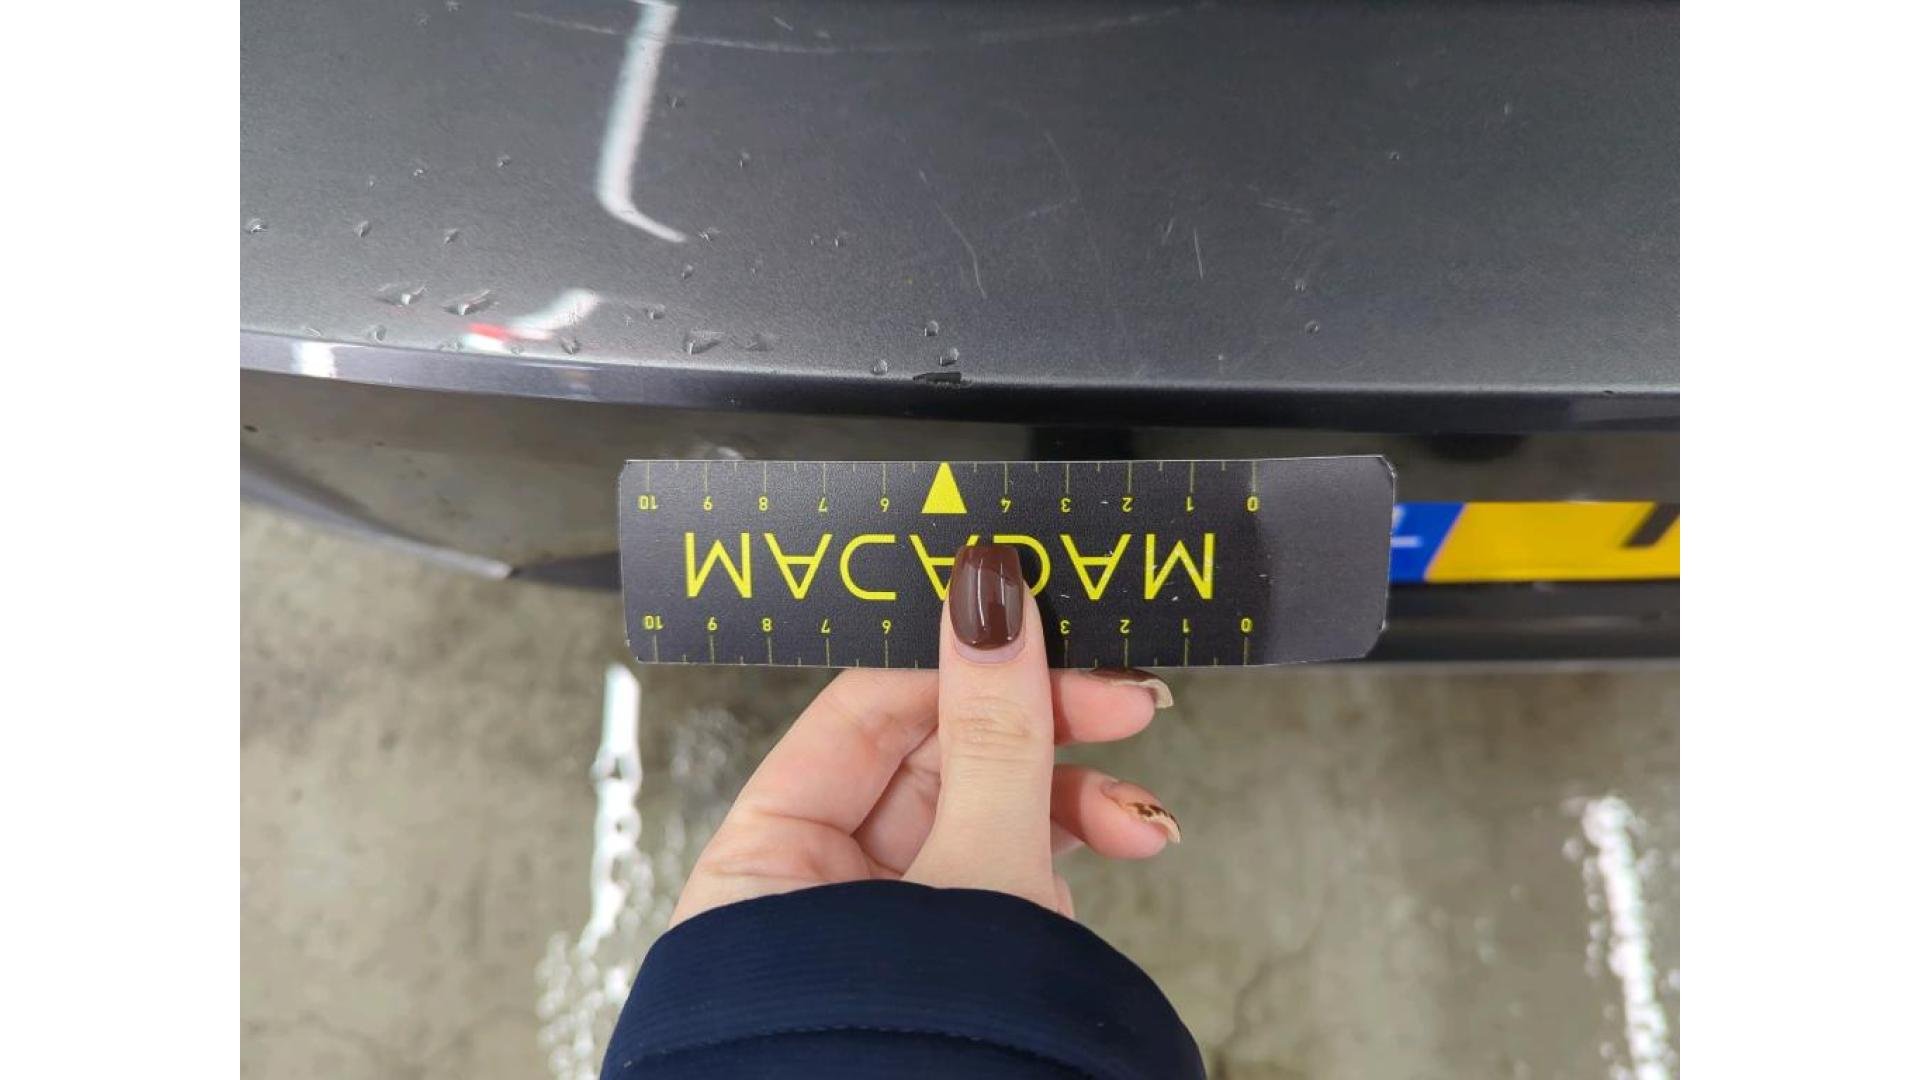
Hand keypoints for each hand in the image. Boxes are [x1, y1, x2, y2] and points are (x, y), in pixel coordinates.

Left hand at [670, 543, 1180, 924]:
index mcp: (762, 865)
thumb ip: (995, 734)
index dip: (959, 657)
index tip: (1034, 617)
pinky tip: (1119, 843)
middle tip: (1120, 692)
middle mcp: (816, 893)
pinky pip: (1006, 869)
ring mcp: (889, 927)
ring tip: (1138, 809)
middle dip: (1042, 726)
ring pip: (985, 812)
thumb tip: (992, 599)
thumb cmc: (915, 1053)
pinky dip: (1065, 853)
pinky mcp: (954, 958)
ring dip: (1074, 796)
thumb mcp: (977, 868)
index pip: (863, 711)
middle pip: (936, 755)